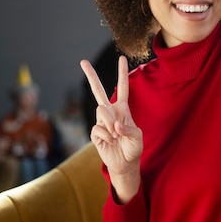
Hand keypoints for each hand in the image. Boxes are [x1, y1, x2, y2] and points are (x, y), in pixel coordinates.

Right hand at [80, 55, 142, 202]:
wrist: (124, 163)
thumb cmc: (133, 148)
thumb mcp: (138, 137)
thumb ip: (128, 128)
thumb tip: (114, 124)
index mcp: (123, 108)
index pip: (122, 87)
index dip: (122, 73)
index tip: (122, 57)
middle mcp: (110, 112)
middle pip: (98, 91)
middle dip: (91, 75)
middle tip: (82, 61)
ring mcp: (101, 121)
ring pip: (101, 110)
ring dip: (110, 123)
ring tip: (116, 135)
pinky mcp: (95, 132)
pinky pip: (98, 128)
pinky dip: (106, 135)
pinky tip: (110, 141)